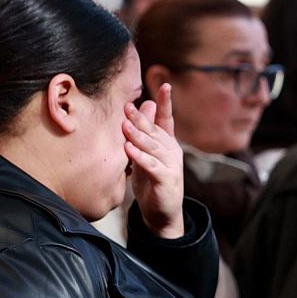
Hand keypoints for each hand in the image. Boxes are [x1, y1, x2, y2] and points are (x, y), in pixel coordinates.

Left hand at [124, 83, 185, 238]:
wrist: (162, 212)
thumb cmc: (151, 181)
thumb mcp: (147, 155)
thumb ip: (146, 133)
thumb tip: (146, 105)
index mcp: (167, 143)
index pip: (167, 119)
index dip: (166, 103)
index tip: (165, 85)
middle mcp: (172, 151)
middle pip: (155, 131)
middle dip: (141, 118)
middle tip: (127, 106)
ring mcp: (171, 165)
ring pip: (153, 147)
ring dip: (138, 136)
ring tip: (125, 126)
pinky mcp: (166, 180)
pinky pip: (151, 166)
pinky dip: (140, 157)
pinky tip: (129, 149)